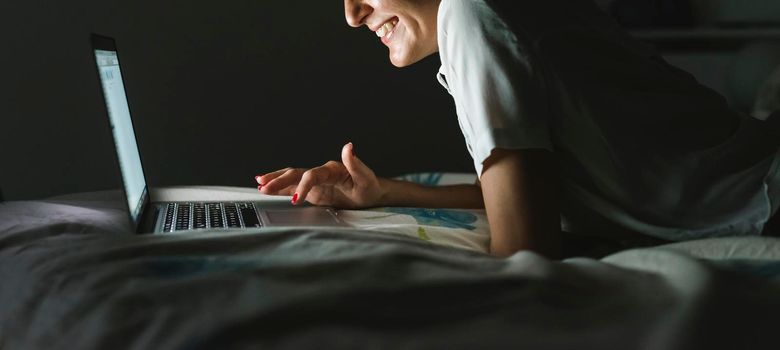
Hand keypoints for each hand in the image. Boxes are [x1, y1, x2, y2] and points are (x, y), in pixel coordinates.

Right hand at [255, 143, 384, 208]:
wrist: (370, 194)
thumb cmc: (369, 186)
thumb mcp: (365, 177)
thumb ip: (355, 163)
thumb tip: (349, 146)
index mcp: (331, 169)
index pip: (312, 175)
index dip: (303, 185)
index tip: (297, 200)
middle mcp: (320, 173)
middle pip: (296, 173)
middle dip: (279, 180)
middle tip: (264, 187)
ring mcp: (315, 181)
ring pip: (291, 178)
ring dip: (275, 181)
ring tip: (259, 184)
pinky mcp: (313, 190)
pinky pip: (293, 187)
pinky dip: (280, 188)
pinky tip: (267, 189)